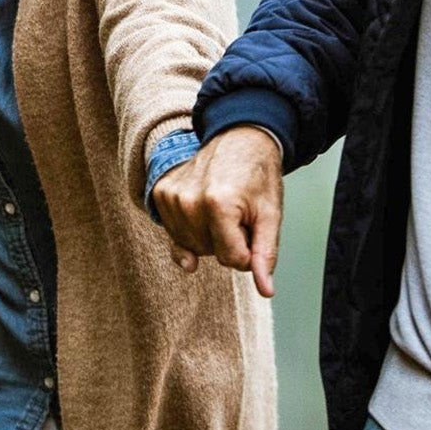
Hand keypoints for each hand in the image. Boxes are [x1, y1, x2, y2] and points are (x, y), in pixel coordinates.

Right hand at [149, 126, 284, 297]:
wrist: (238, 138)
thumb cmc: (257, 177)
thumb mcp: (270, 215)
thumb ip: (265, 254)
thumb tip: (266, 291)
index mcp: (218, 205)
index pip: (233, 260)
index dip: (248, 249)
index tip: (253, 224)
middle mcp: (188, 201)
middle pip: (211, 254)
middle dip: (228, 240)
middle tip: (238, 211)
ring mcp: (170, 197)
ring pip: (192, 247)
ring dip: (209, 236)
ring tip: (221, 207)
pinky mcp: (160, 194)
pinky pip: (176, 234)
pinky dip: (192, 229)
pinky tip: (202, 208)